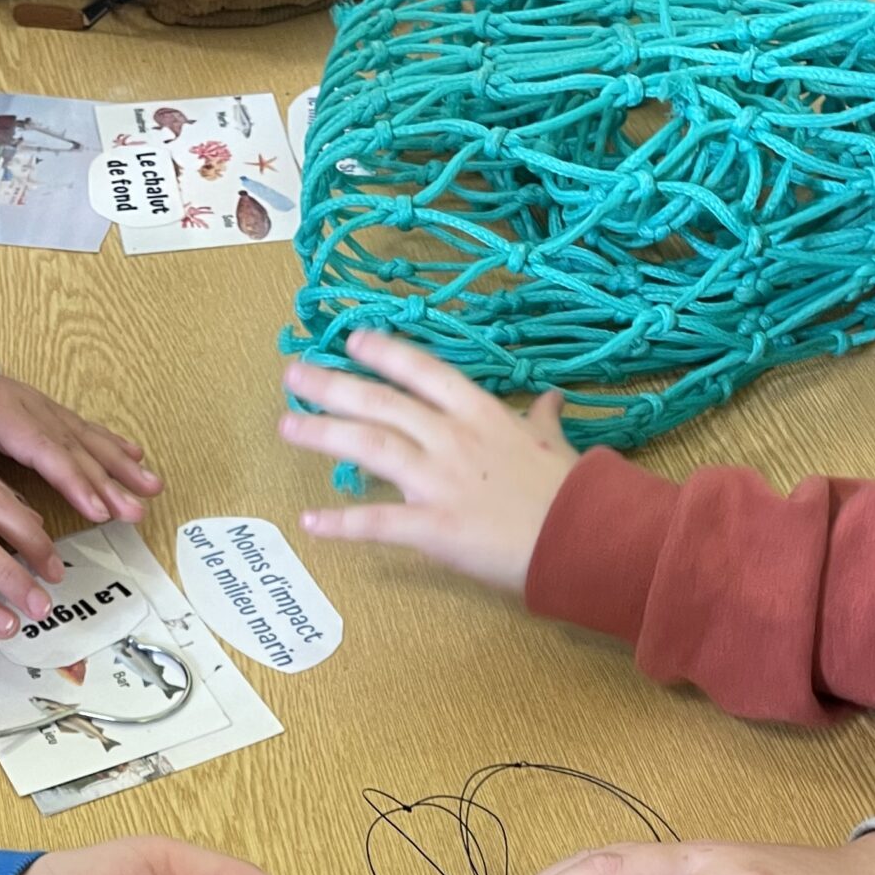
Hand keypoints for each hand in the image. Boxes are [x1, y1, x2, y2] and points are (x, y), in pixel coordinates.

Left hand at [0, 348, 160, 525]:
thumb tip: (16, 525)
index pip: (44, 450)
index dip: (75, 482)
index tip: (100, 511)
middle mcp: (24, 400)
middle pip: (73, 445)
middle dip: (108, 481)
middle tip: (136, 511)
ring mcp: (36, 401)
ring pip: (84, 436)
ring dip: (120, 464)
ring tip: (152, 488)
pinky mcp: (40, 407)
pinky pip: (80, 427)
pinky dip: (110, 444)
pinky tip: (135, 456)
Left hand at [280, 329, 576, 590]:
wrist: (586, 536)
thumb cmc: (574, 492)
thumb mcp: (557, 445)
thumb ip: (543, 421)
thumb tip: (551, 398)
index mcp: (482, 415)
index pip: (425, 372)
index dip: (386, 353)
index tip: (352, 339)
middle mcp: (453, 438)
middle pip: (383, 402)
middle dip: (334, 384)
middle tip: (294, 372)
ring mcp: (440, 481)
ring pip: (371, 445)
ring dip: (324, 433)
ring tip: (287, 424)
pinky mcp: (435, 527)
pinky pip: (377, 523)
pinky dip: (341, 523)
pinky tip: (309, 523)